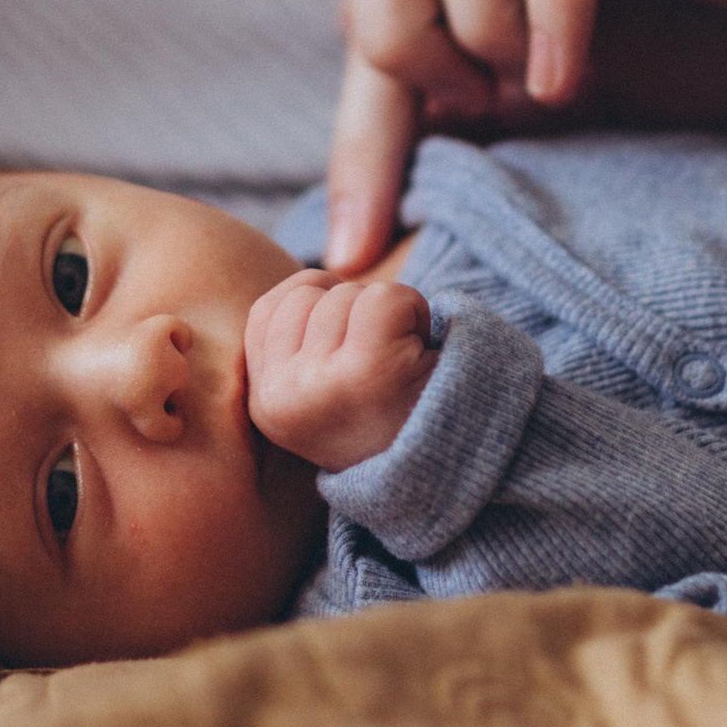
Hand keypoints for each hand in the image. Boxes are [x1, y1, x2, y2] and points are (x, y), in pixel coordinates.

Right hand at [245, 270, 437, 472]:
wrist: (462, 474)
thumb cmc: (398, 416)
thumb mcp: (328, 379)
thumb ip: (304, 326)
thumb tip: (349, 252)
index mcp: (264, 404)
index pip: (270, 308)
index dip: (323, 311)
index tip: (354, 360)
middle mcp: (280, 400)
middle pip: (307, 292)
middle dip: (355, 311)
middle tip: (385, 372)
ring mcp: (320, 386)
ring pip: (348, 293)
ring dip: (391, 315)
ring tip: (406, 369)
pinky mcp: (369, 373)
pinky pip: (385, 298)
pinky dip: (416, 312)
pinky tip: (423, 359)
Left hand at [325, 0, 726, 267]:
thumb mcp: (605, 96)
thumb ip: (500, 105)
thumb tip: (385, 171)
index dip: (352, 115)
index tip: (352, 241)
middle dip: (394, 22)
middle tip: (472, 113)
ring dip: (470, 7)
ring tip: (534, 92)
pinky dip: (562, 2)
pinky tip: (584, 81)